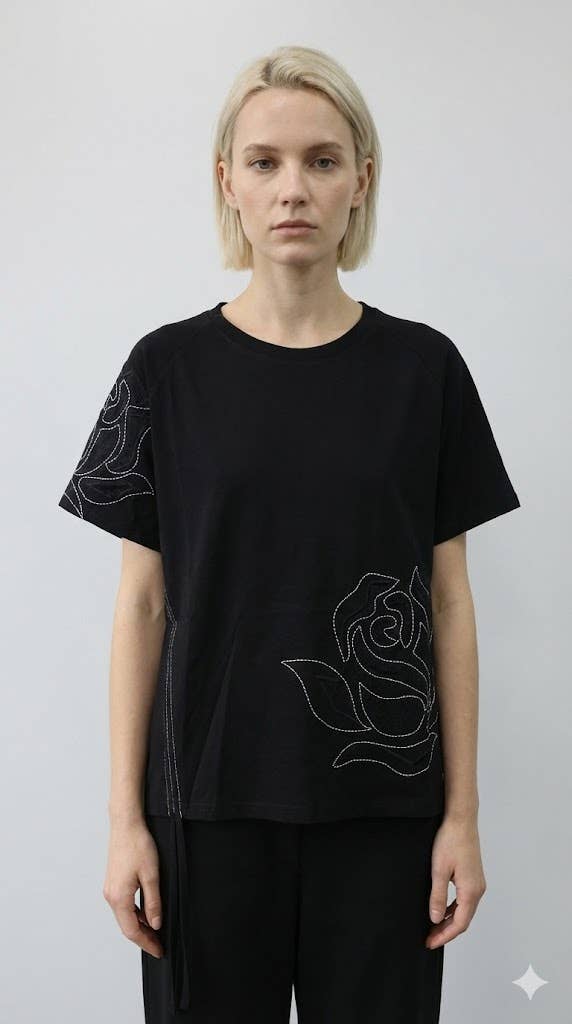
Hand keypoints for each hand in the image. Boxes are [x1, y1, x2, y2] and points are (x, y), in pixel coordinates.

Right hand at [102, 816, 163, 958]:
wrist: (126, 824)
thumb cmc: (138, 845)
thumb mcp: (152, 875)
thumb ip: (153, 902)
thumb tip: (155, 924)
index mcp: (119, 897)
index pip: (132, 930)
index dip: (146, 943)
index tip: (159, 951)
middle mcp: (111, 896)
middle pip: (126, 926)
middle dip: (143, 937)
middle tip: (159, 945)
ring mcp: (110, 889)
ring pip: (124, 916)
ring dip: (139, 925)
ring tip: (156, 932)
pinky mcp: (113, 882)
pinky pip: (123, 905)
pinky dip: (135, 913)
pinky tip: (147, 912)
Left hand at [425, 815, 486, 948]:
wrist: (461, 820)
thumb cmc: (450, 841)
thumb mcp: (439, 870)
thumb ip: (438, 897)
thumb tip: (435, 919)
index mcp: (471, 891)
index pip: (459, 924)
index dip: (444, 936)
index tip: (430, 943)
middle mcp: (478, 889)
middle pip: (463, 919)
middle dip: (446, 931)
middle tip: (429, 939)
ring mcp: (477, 883)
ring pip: (464, 910)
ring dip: (450, 920)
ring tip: (433, 927)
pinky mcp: (473, 876)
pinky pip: (464, 899)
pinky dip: (453, 908)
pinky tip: (441, 909)